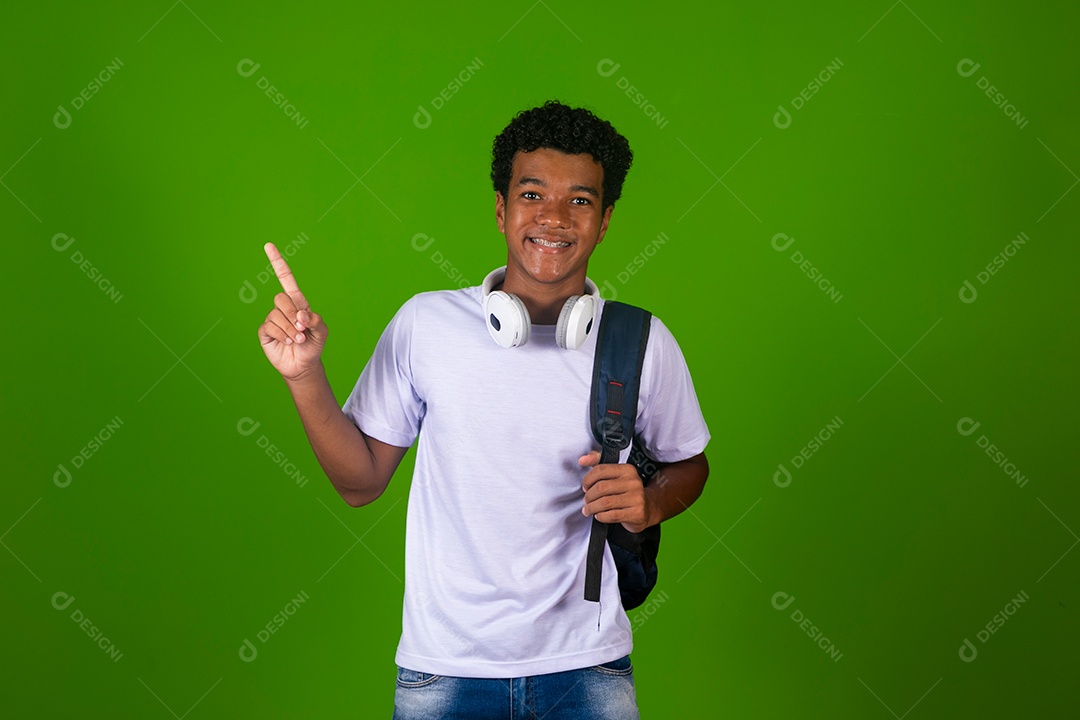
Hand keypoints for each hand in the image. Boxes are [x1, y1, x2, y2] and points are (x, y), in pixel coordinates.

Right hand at [257, 242, 327, 379]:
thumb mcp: (322, 332)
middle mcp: (283, 308)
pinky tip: (288, 342)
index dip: (277, 263)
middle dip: (293, 315)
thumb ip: (316, 321)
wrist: (304, 365)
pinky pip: (269, 326)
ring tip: (298, 340)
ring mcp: (273, 319)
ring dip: (290, 329)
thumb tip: (301, 315)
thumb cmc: (313, 346)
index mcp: (297, 303)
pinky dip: (282, 335)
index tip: (268, 245)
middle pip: (281, 298)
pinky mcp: (265, 331)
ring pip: (276, 314)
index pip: (286, 279)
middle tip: (302, 330)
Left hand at [579, 451, 654, 533]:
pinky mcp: (636, 513)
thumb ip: (598, 463)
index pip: (601, 470)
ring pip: (605, 503)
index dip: (587, 479)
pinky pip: (611, 515)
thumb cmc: (625, 491)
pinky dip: (601, 516)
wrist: (647, 509)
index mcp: (627, 470)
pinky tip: (599, 515)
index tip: (585, 487)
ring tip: (588, 509)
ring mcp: (636, 498)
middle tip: (586, 501)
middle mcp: (633, 482)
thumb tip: (582, 460)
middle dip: (588, 496)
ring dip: (592, 508)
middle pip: (601, 487)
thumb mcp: (615, 475)